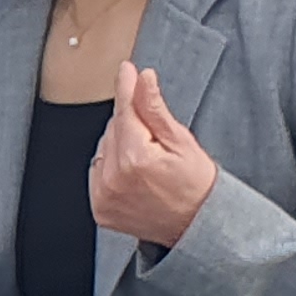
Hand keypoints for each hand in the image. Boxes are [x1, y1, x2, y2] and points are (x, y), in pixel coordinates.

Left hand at [89, 61, 218, 249]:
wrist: (197, 226)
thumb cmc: (197, 185)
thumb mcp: (182, 142)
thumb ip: (155, 110)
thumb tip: (143, 80)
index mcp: (136, 159)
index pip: (125, 111)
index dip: (127, 87)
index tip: (127, 70)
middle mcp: (114, 178)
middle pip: (113, 129)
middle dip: (131, 123)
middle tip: (155, 138)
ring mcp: (104, 196)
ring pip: (103, 149)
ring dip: (120, 144)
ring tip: (147, 160)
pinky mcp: (100, 208)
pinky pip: (97, 172)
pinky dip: (111, 166)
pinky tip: (133, 173)